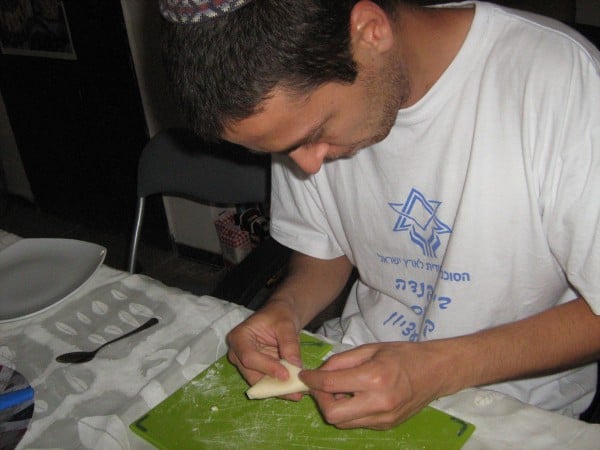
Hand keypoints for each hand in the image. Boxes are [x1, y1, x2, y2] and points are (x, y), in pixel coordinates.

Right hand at [227, 301, 303, 399]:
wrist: (281, 316)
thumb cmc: (279, 315)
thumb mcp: (286, 324)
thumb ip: (289, 343)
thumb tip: (295, 365)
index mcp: (239, 337)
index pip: (249, 357)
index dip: (266, 367)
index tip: (285, 375)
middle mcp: (238, 353)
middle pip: (251, 374)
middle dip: (272, 384)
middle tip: (294, 392)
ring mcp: (246, 364)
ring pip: (259, 383)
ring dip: (277, 390)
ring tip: (297, 393)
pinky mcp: (257, 371)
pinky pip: (266, 383)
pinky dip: (280, 388)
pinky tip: (294, 392)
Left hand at [299, 342, 450, 429]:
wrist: (436, 371)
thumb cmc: (403, 354)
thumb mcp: (370, 349)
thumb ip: (341, 361)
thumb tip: (320, 372)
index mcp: (374, 378)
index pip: (331, 385)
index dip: (312, 380)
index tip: (305, 375)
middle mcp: (378, 403)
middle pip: (333, 414)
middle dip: (321, 400)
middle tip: (321, 386)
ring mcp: (384, 418)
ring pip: (343, 423)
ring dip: (334, 407)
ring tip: (340, 390)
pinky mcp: (387, 426)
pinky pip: (358, 423)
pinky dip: (349, 411)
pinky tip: (355, 396)